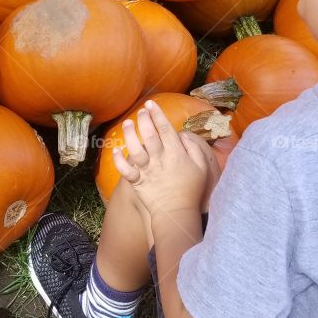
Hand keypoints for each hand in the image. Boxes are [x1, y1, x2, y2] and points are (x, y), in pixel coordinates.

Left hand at [113, 100, 209, 219]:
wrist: (176, 212)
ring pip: (135, 149)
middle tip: (140, 111)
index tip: (150, 104)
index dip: (157, 114)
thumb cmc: (190, 189)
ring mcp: (147, 170)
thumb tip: (182, 135)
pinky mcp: (137, 182)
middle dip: (143, 120)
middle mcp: (160, 159)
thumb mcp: (202, 167)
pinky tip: (116, 150)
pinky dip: (119, 160)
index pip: (165, 129)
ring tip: (127, 124)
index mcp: (176, 154)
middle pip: (149, 135)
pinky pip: (125, 170)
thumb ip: (194, 148)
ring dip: (130, 135)